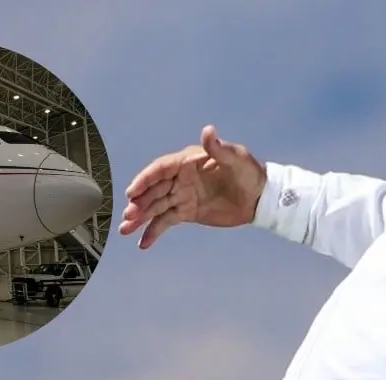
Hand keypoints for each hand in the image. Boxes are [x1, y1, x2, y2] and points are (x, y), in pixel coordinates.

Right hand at [118, 125, 266, 248]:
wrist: (260, 198)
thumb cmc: (250, 172)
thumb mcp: (236, 158)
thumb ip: (219, 148)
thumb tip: (208, 131)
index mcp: (188, 161)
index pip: (160, 169)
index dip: (145, 180)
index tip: (132, 192)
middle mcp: (180, 178)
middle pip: (154, 190)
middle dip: (139, 202)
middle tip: (127, 216)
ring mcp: (182, 196)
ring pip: (156, 207)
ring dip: (140, 217)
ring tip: (125, 230)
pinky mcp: (187, 212)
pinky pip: (166, 221)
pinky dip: (154, 231)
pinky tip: (143, 243)